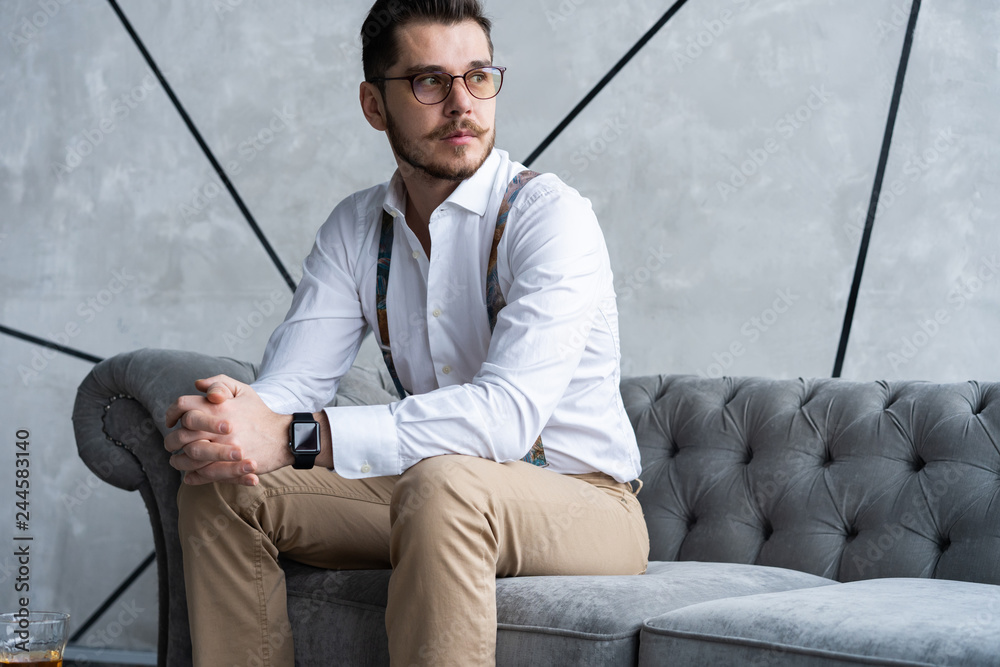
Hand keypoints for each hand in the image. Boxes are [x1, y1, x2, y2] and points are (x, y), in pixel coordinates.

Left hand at [164, 375, 293, 485]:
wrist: (283, 437)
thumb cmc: (260, 413)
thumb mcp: (243, 391)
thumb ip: (219, 383)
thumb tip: (197, 385)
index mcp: (218, 407)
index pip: (183, 406)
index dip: (171, 412)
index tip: (170, 421)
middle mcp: (217, 428)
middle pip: (180, 434)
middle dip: (171, 440)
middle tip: (171, 443)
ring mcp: (223, 449)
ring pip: (188, 457)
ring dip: (178, 460)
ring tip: (177, 460)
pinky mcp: (229, 467)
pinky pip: (202, 473)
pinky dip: (192, 476)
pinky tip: (189, 475)